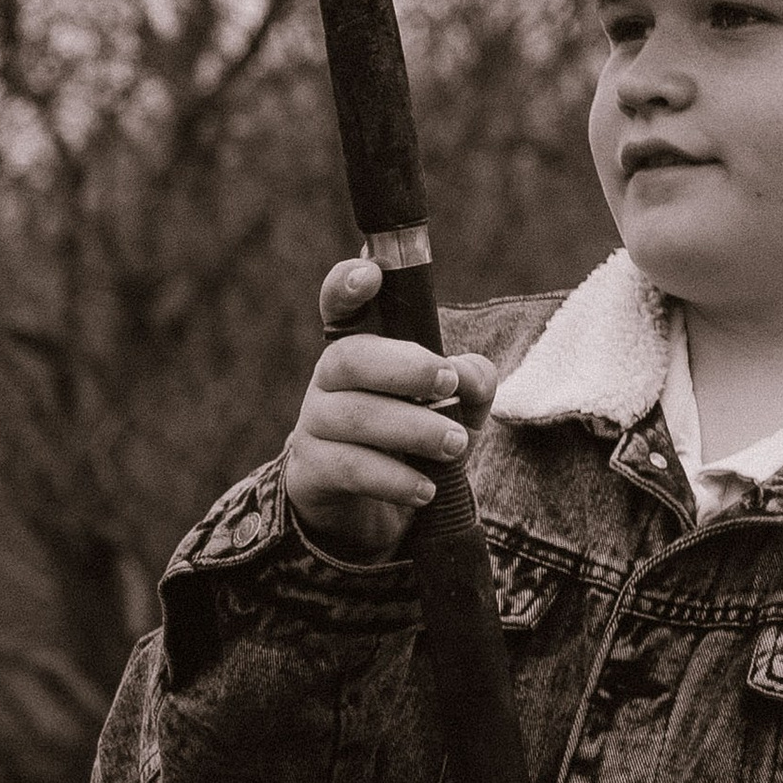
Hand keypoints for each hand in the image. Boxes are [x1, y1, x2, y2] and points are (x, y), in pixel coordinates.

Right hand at [286, 259, 497, 561]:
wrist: (369, 507)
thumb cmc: (413, 437)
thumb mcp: (454, 406)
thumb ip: (471, 380)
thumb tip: (466, 376)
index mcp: (361, 347)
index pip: (340, 304)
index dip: (346, 285)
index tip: (370, 274)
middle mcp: (329, 378)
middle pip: (350, 358)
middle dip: (404, 367)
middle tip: (448, 383)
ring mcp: (314, 424)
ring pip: (354, 416)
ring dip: (413, 428)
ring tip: (455, 446)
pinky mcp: (312, 470)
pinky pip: (350, 467)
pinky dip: (395, 478)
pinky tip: (426, 487)